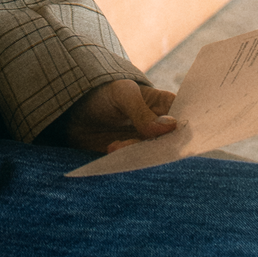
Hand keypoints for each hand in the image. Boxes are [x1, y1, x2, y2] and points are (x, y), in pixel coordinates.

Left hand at [47, 80, 177, 154]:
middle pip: (172, 142)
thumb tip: (170, 127)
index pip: (186, 118)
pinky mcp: (129, 157)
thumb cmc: (100, 92)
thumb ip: (142, 111)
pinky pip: (135, 164)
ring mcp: (144, 143)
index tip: (178, 134)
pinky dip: (126, 160)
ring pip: (153, 155)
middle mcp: (158, 127)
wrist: (70, 110)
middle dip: (160, 146)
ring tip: (115, 145)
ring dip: (137, 153)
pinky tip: (111, 149)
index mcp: (164, 106)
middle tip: (140, 142)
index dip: (187, 127)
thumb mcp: (121, 94)